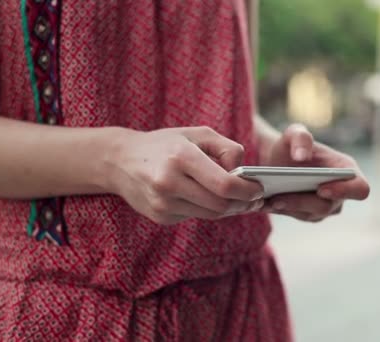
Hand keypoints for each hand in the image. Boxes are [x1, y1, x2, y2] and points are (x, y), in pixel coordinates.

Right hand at [107, 126, 264, 224]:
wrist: (120, 161)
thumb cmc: (166, 144)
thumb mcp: (198, 134)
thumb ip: (227, 148)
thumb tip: (242, 171)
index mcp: (181, 157)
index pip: (224, 185)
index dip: (247, 191)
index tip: (259, 190)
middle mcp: (169, 182)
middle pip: (220, 205)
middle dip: (242, 203)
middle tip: (254, 199)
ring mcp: (163, 203)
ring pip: (210, 214)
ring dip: (228, 209)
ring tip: (237, 199)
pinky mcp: (160, 216)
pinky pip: (195, 217)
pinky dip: (207, 209)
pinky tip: (207, 198)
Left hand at [262, 124, 369, 221]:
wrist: (277, 159)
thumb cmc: (292, 145)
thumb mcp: (293, 133)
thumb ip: (300, 137)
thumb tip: (302, 157)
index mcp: (347, 170)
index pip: (360, 189)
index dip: (345, 191)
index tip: (321, 189)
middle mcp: (341, 192)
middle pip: (328, 206)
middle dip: (303, 202)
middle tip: (280, 198)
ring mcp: (326, 207)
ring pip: (310, 214)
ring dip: (290, 207)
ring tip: (270, 200)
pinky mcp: (309, 215)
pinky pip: (297, 216)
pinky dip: (282, 210)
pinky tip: (267, 203)